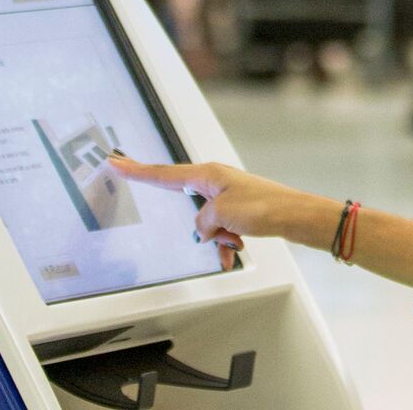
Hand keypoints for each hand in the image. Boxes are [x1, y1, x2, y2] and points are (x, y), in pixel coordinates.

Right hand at [107, 151, 336, 269]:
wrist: (297, 215)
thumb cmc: (265, 207)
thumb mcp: (221, 215)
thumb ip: (201, 222)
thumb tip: (201, 230)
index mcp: (208, 174)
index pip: (164, 173)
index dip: (137, 170)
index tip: (115, 161)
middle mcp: (216, 181)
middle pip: (188, 203)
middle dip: (194, 221)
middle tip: (184, 214)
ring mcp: (229, 195)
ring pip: (207, 222)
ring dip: (216, 237)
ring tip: (234, 240)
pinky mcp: (240, 209)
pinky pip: (222, 229)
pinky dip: (226, 241)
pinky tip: (235, 251)